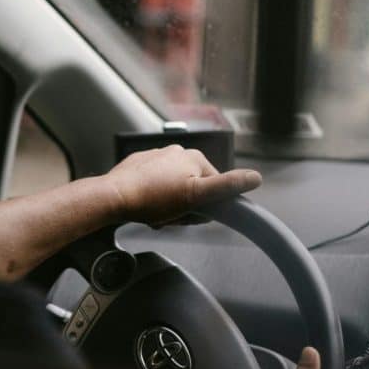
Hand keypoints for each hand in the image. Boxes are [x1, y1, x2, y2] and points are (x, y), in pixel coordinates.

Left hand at [102, 145, 261, 225]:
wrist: (113, 197)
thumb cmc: (152, 198)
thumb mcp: (196, 195)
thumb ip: (226, 186)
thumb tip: (255, 178)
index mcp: (193, 157)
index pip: (213, 186)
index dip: (205, 206)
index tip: (191, 215)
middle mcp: (175, 152)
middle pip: (192, 187)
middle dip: (185, 206)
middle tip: (171, 216)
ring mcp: (155, 157)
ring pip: (172, 188)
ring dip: (168, 205)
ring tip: (156, 214)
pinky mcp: (138, 166)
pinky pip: (154, 185)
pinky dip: (153, 198)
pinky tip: (145, 208)